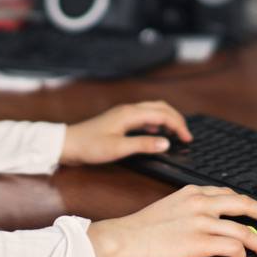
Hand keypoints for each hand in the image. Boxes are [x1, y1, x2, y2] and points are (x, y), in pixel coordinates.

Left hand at [60, 101, 192, 165]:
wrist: (68, 144)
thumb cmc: (90, 146)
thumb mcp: (118, 149)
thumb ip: (143, 145)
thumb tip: (166, 143)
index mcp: (130, 114)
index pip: (163, 115)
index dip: (178, 126)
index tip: (188, 139)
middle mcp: (129, 110)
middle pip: (160, 108)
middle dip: (176, 119)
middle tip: (186, 135)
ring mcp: (124, 114)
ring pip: (152, 110)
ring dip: (167, 119)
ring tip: (176, 133)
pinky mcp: (120, 120)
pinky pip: (144, 116)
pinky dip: (156, 122)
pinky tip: (156, 134)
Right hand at [86, 185, 256, 256]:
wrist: (124, 238)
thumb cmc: (141, 229)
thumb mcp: (170, 208)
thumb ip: (190, 210)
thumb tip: (209, 224)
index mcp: (192, 192)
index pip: (228, 193)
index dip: (246, 202)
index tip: (255, 209)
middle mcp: (200, 203)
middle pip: (244, 203)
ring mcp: (202, 222)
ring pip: (244, 229)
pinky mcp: (200, 242)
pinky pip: (233, 247)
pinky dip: (241, 255)